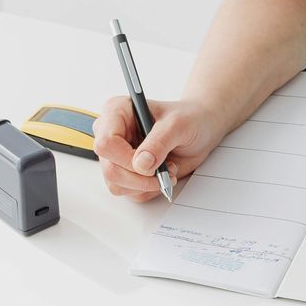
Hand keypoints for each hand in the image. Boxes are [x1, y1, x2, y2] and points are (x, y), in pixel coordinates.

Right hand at [93, 95, 223, 201]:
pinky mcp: (125, 172)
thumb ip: (159, 142)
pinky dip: (149, 188)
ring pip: (117, 185)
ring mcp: (116, 155)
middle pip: (110, 169)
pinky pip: (129, 192)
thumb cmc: (189, 118)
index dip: (126, 159)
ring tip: (167, 168)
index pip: (106, 143)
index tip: (150, 164)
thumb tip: (142, 164)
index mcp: (117, 112)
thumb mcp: (178, 124)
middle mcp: (112, 134)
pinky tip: (162, 173)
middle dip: (140, 177)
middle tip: (166, 170)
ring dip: (146, 184)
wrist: (200, 128)